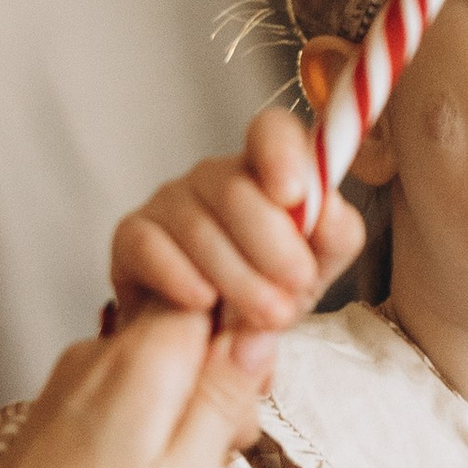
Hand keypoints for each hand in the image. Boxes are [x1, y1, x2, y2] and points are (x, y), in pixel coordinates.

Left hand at [0, 308, 265, 467]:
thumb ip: (226, 395)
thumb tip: (259, 332)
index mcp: (145, 358)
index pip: (218, 295)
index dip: (248, 343)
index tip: (249, 399)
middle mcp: (104, 352)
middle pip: (192, 340)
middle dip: (219, 396)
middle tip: (217, 462)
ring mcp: (75, 381)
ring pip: (163, 379)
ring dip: (185, 429)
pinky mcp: (59, 413)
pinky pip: (128, 406)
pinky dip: (147, 443)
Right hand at [111, 106, 365, 335]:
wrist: (212, 337)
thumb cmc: (269, 287)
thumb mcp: (316, 266)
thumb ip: (335, 235)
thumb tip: (328, 214)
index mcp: (265, 170)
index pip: (272, 130)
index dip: (281, 153)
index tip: (292, 195)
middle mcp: (215, 176)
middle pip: (235, 188)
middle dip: (270, 248)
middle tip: (290, 294)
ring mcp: (169, 200)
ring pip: (198, 227)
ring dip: (237, 278)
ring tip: (264, 316)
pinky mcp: (131, 235)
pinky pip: (150, 248)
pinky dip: (181, 279)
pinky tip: (203, 304)